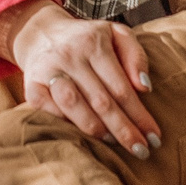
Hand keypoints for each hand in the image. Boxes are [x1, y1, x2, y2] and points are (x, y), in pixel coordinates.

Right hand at [0, 0, 160, 158]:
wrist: (42, 33)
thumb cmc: (88, 40)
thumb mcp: (116, 34)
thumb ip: (135, 56)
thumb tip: (144, 87)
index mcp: (94, 43)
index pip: (121, 87)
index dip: (139, 115)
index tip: (154, 137)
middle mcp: (69, 56)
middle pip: (101, 101)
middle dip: (124, 130)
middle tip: (141, 151)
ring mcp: (48, 71)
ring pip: (74, 106)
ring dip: (97, 129)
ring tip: (115, 143)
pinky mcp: (31, 86)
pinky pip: (49, 111)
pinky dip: (67, 124)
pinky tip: (84, 136)